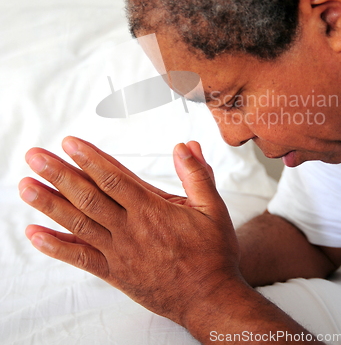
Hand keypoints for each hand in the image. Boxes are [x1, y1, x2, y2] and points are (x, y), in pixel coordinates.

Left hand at [19, 137, 242, 325]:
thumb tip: (186, 146)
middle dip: (58, 174)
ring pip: (78, 223)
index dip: (89, 158)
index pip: (113, 177)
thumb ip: (197, 174)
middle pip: (87, 196)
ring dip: (49, 204)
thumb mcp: (213, 208)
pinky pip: (80, 259)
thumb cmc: (212, 253)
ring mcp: (119, 252)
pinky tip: (34, 235)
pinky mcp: (114, 273)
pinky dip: (55, 247)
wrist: (209, 299)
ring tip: (26, 186)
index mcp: (152, 209)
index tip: (68, 143)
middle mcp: (130, 229)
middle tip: (34, 156)